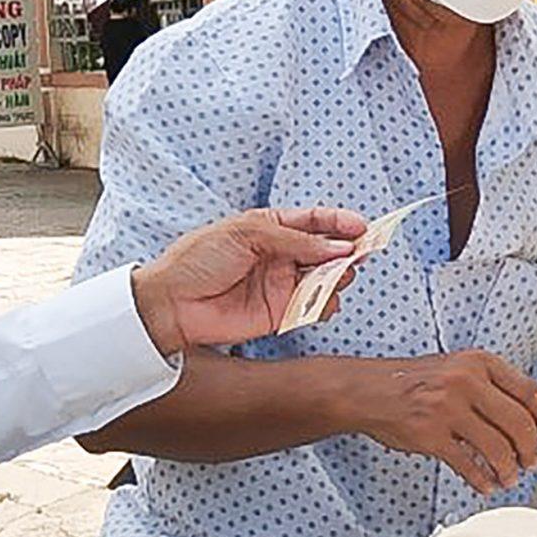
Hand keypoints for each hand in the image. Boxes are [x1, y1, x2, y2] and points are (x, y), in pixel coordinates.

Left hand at [132, 208, 366, 352]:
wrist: (172, 302)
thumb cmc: (199, 259)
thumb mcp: (247, 234)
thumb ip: (295, 240)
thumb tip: (337, 247)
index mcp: (271, 228)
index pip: (314, 221)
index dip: (340, 222)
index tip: (363, 227)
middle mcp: (281, 256)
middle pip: (327, 251)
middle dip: (348, 251)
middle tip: (362, 253)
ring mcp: (282, 285)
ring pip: (326, 280)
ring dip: (339, 277)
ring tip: (340, 276)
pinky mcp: (280, 314)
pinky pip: (313, 308)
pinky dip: (325, 305)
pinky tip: (325, 300)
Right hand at [351, 350, 536, 495]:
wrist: (369, 390)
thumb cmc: (416, 382)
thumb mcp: (458, 367)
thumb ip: (491, 385)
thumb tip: (530, 417)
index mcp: (479, 362)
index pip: (529, 392)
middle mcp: (467, 381)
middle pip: (519, 424)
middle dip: (531, 450)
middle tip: (531, 463)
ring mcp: (448, 408)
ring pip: (497, 448)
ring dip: (508, 470)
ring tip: (508, 478)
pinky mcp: (431, 435)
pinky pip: (469, 464)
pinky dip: (483, 479)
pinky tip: (486, 484)